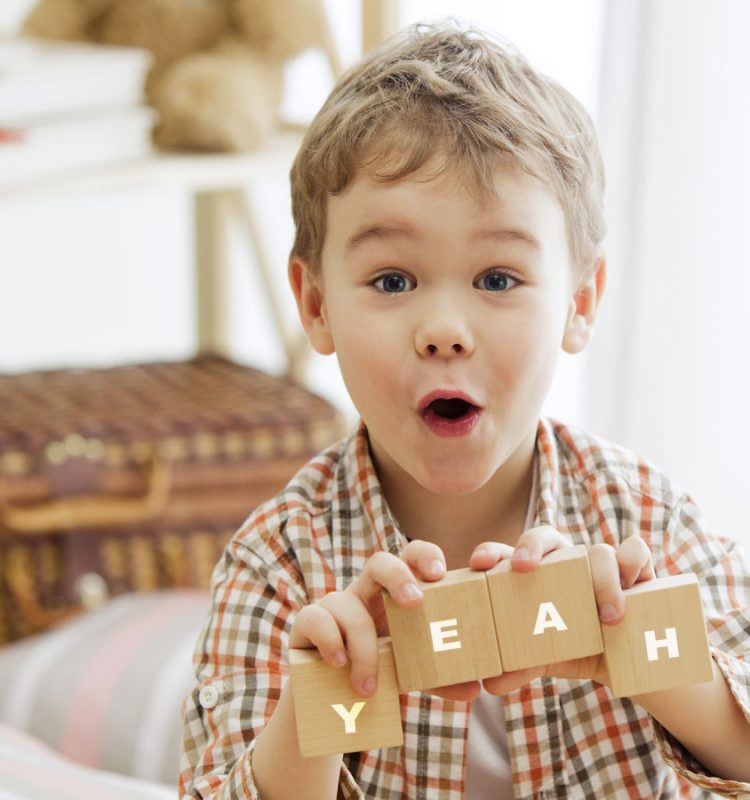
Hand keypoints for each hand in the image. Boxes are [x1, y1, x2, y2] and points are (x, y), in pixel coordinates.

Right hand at [289, 539, 449, 698]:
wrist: (327, 696)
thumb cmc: (376, 671)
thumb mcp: (408, 672)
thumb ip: (437, 677)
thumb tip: (472, 688)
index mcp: (393, 595)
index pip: (410, 558)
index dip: (424, 556)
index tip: (439, 574)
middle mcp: (365, 592)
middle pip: (379, 561)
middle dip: (398, 576)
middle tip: (415, 602)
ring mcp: (334, 604)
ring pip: (347, 603)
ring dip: (362, 647)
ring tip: (368, 687)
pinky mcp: (307, 621)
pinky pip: (316, 618)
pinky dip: (330, 641)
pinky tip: (339, 664)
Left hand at [462, 526, 654, 696]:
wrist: (628, 659)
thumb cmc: (576, 647)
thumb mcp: (547, 658)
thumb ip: (520, 667)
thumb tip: (492, 684)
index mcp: (534, 575)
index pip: (507, 554)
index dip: (492, 552)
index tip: (479, 563)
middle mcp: (564, 561)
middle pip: (544, 536)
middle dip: (530, 545)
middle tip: (523, 568)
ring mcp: (599, 561)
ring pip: (596, 550)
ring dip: (601, 580)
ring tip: (607, 618)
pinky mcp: (635, 567)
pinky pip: (635, 550)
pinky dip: (633, 563)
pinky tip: (633, 586)